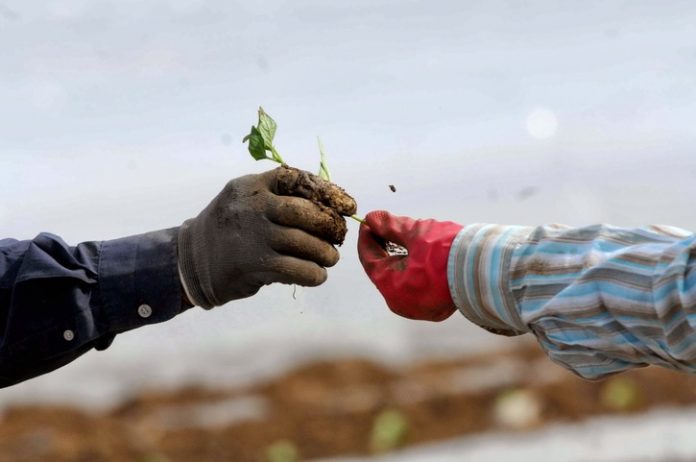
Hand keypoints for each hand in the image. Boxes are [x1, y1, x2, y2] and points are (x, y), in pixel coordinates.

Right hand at [178, 167, 354, 307]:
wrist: (192, 261)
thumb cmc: (231, 230)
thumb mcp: (246, 201)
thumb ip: (279, 197)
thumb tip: (332, 207)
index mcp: (252, 186)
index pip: (296, 179)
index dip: (328, 191)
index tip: (348, 205)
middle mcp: (252, 207)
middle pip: (306, 212)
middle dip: (330, 225)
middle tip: (337, 236)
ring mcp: (252, 236)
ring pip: (305, 242)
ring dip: (325, 253)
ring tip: (330, 258)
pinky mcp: (253, 265)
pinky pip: (296, 269)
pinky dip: (314, 274)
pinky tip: (318, 275)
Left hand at [358, 211, 462, 320]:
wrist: (490, 269)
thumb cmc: (450, 252)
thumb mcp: (416, 234)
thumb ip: (391, 226)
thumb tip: (372, 218)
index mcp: (393, 289)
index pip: (370, 261)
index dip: (367, 239)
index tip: (369, 222)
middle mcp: (404, 304)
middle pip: (385, 270)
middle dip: (384, 246)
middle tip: (384, 225)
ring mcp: (421, 308)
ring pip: (402, 277)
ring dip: (400, 255)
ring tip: (404, 234)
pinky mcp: (436, 306)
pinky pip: (416, 284)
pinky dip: (415, 267)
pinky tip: (420, 251)